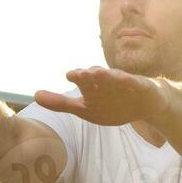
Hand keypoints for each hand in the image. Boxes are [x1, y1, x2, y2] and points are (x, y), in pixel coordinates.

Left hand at [34, 66, 166, 126]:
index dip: (78, 77)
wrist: (146, 105)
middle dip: (90, 75)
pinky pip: (134, 83)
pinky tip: (126, 80)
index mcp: (93, 87)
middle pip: (97, 76)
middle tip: (82, 73)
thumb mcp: (85, 108)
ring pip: (114, 77)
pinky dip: (129, 81)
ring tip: (100, 73)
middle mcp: (106, 81)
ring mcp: (124, 83)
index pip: (83, 81)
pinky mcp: (140, 86)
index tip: (70, 76)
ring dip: (107, 75)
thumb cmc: (113, 105)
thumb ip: (61, 103)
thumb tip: (35, 96)